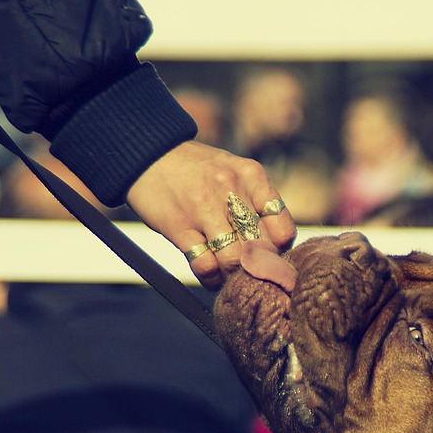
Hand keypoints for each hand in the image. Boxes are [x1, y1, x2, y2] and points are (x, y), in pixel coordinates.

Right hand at [125, 141, 296, 289]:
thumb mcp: (235, 171)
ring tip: (229, 275)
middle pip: (261, 249)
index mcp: (252, 176)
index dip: (278, 252)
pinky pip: (205, 265)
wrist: (149, 154)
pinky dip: (210, 278)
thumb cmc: (197, 170)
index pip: (283, 230)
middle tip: (250, 273)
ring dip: (233, 275)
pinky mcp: (179, 226)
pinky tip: (210, 274)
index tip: (269, 258)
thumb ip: (256, 202)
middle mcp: (231, 190)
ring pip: (234, 260)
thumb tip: (277, 247)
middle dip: (257, 268)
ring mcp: (204, 208)